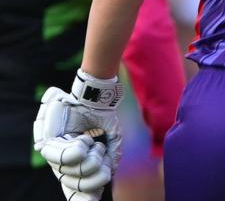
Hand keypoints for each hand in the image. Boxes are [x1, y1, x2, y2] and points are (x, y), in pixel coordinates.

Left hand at [34, 70, 124, 199]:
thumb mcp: (112, 139)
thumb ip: (111, 157)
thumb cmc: (102, 116)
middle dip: (95, 170)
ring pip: (72, 171)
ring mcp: (53, 154)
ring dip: (90, 157)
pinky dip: (81, 149)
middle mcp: (61, 162)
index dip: (85, 195)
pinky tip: (84, 139)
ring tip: (90, 141)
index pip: (74, 188)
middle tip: (99, 151)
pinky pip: (68, 158)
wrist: (95, 98)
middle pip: (76, 184)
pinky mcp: (48, 143)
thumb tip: (109, 173)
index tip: (91, 200)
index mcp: (75, 162)